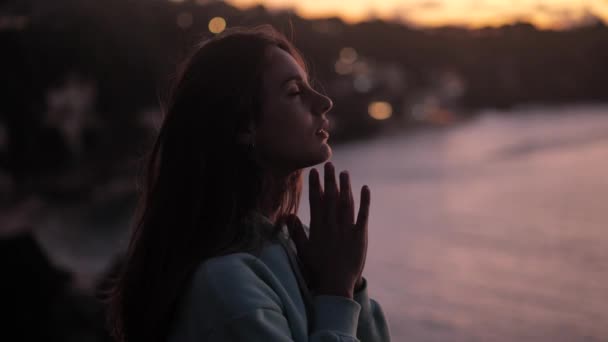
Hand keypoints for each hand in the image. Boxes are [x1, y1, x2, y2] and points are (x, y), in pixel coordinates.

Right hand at [286, 162, 369, 298]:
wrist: (336, 284)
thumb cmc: (318, 268)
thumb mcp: (303, 250)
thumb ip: (296, 231)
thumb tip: (288, 215)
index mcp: (318, 228)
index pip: (316, 201)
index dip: (315, 185)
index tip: (313, 172)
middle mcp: (332, 225)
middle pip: (331, 198)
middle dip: (330, 180)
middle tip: (329, 164)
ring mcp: (346, 229)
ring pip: (346, 203)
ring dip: (345, 186)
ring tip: (344, 173)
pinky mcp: (360, 235)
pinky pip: (363, 215)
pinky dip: (365, 201)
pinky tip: (365, 188)